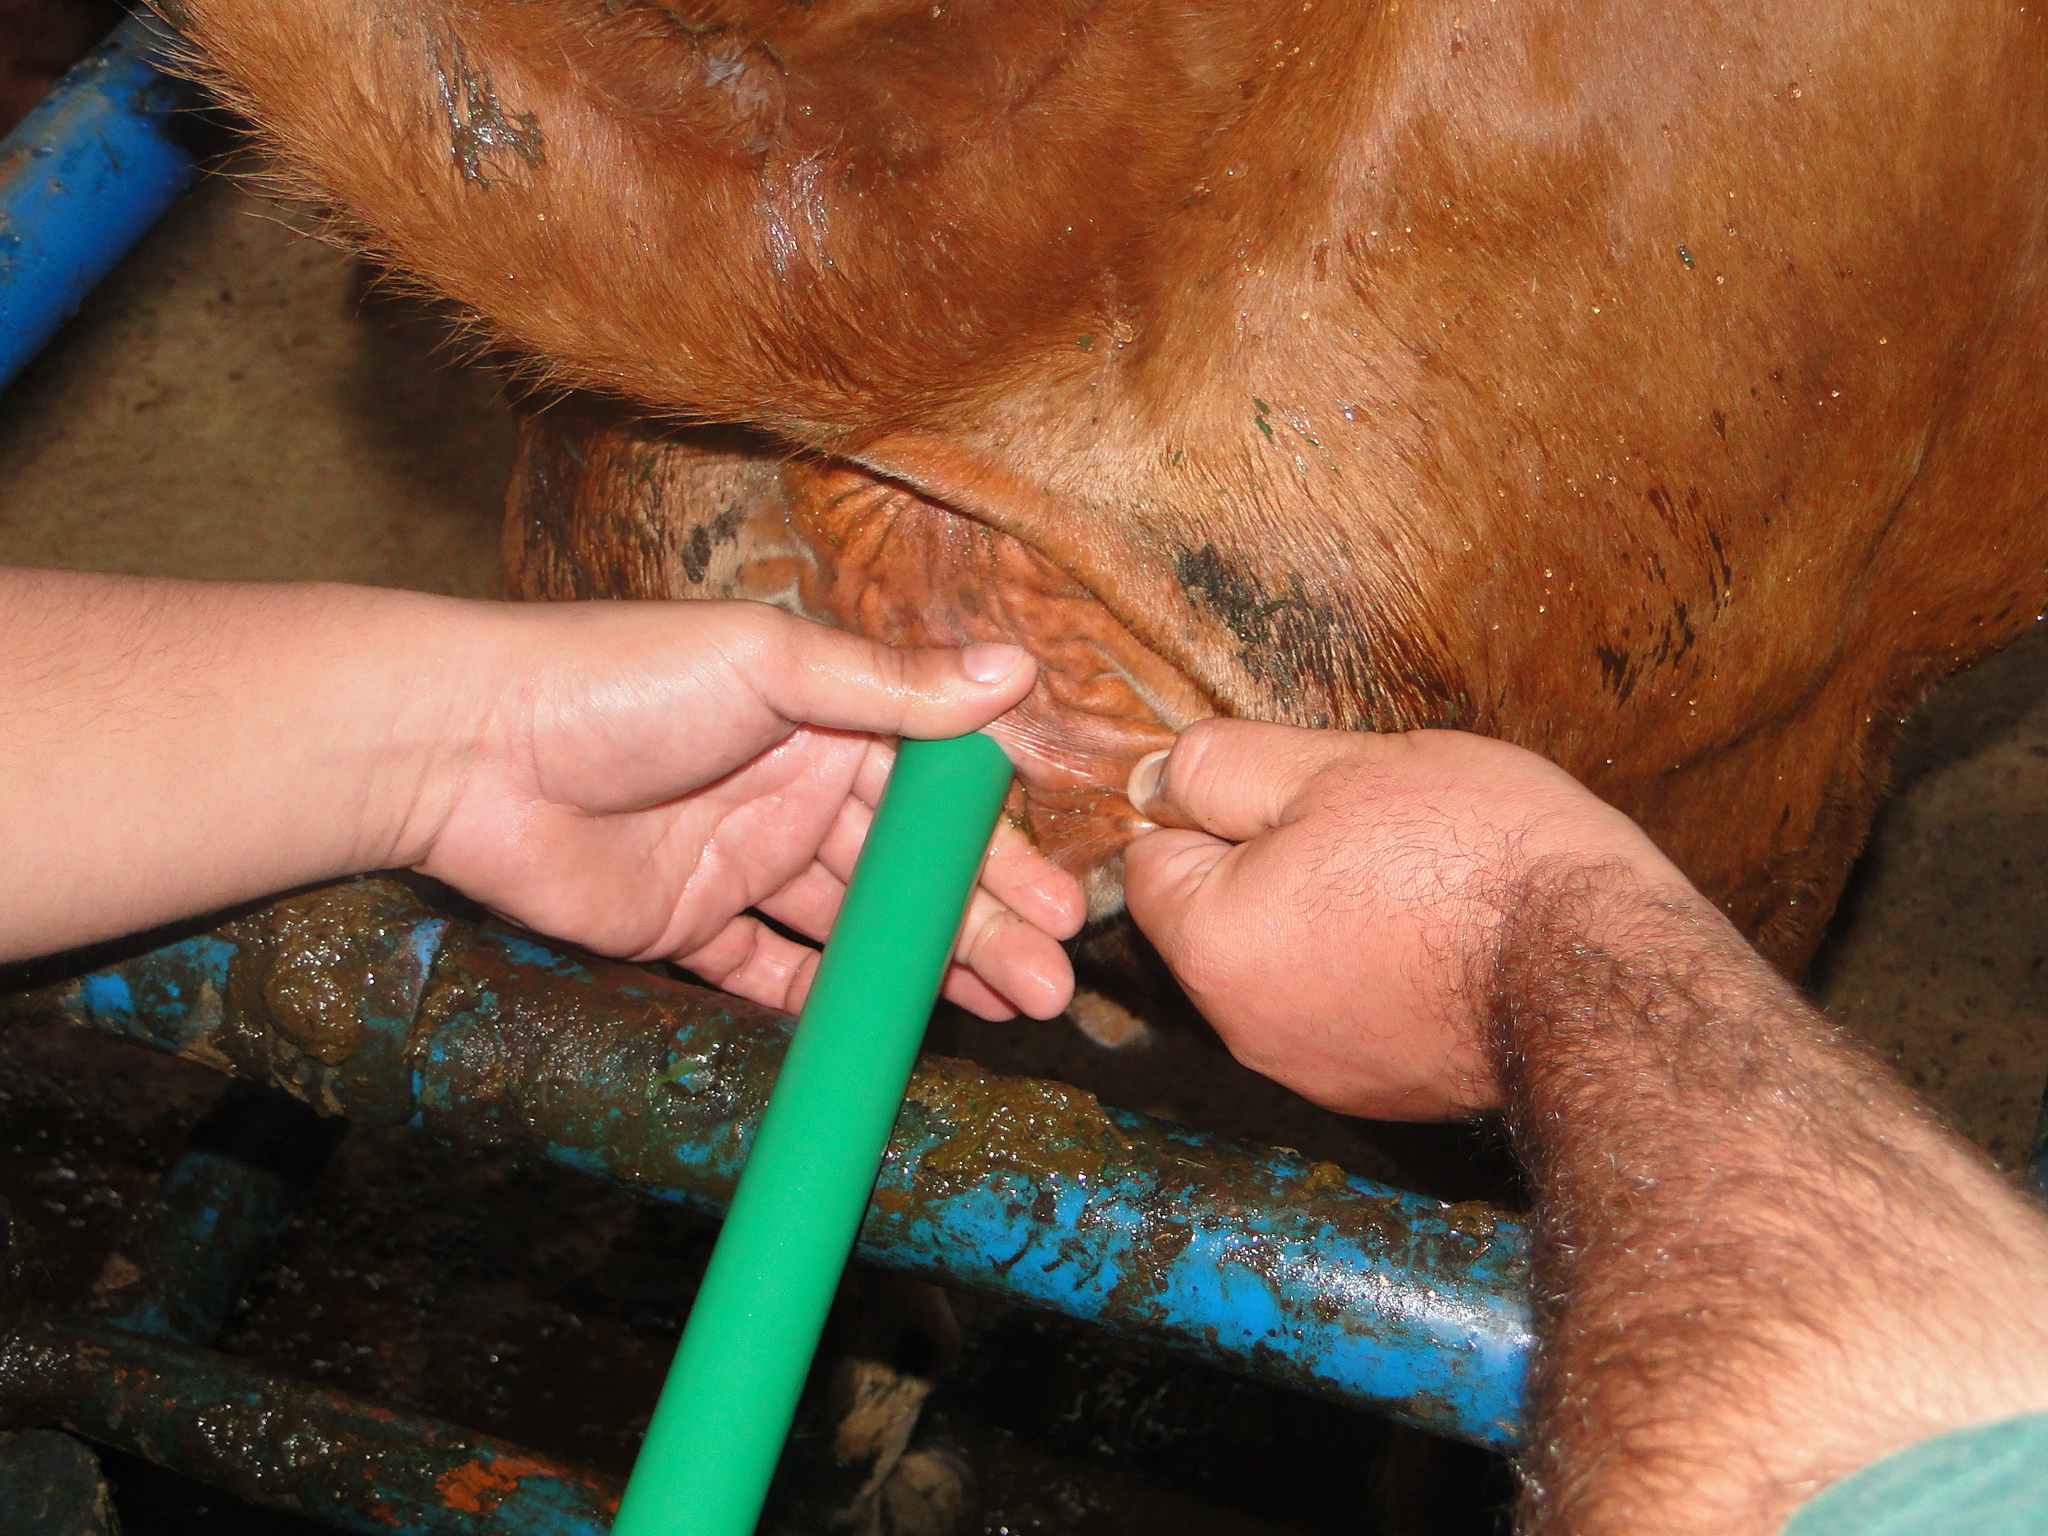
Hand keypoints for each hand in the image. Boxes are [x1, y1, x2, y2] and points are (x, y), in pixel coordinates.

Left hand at [414, 600, 1086, 1019]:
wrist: (464, 748)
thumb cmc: (619, 680)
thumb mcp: (769, 664)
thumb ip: (891, 684)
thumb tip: (1017, 670)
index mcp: (822, 718)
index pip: (934, 795)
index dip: (996, 852)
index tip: (1059, 906)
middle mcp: (790, 789)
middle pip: (904, 872)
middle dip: (980, 928)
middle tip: (1050, 989)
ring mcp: (740, 862)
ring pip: (852, 927)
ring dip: (923, 969)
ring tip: (1002, 1015)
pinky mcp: (685, 925)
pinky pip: (768, 973)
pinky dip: (826, 1004)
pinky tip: (884, 1032)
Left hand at [1121, 719, 1690, 1117]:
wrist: (1602, 973)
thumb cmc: (1476, 859)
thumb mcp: (1337, 768)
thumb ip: (1224, 769)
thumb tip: (1154, 777)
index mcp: (1213, 944)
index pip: (1152, 857)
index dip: (1217, 806)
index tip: (1300, 792)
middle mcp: (1243, 1026)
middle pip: (1217, 913)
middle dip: (1273, 860)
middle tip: (1369, 827)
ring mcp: (1312, 1071)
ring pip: (1283, 958)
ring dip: (1326, 913)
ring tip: (1417, 881)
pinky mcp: (1378, 1092)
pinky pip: (1341, 1007)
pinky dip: (1374, 970)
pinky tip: (1442, 939)